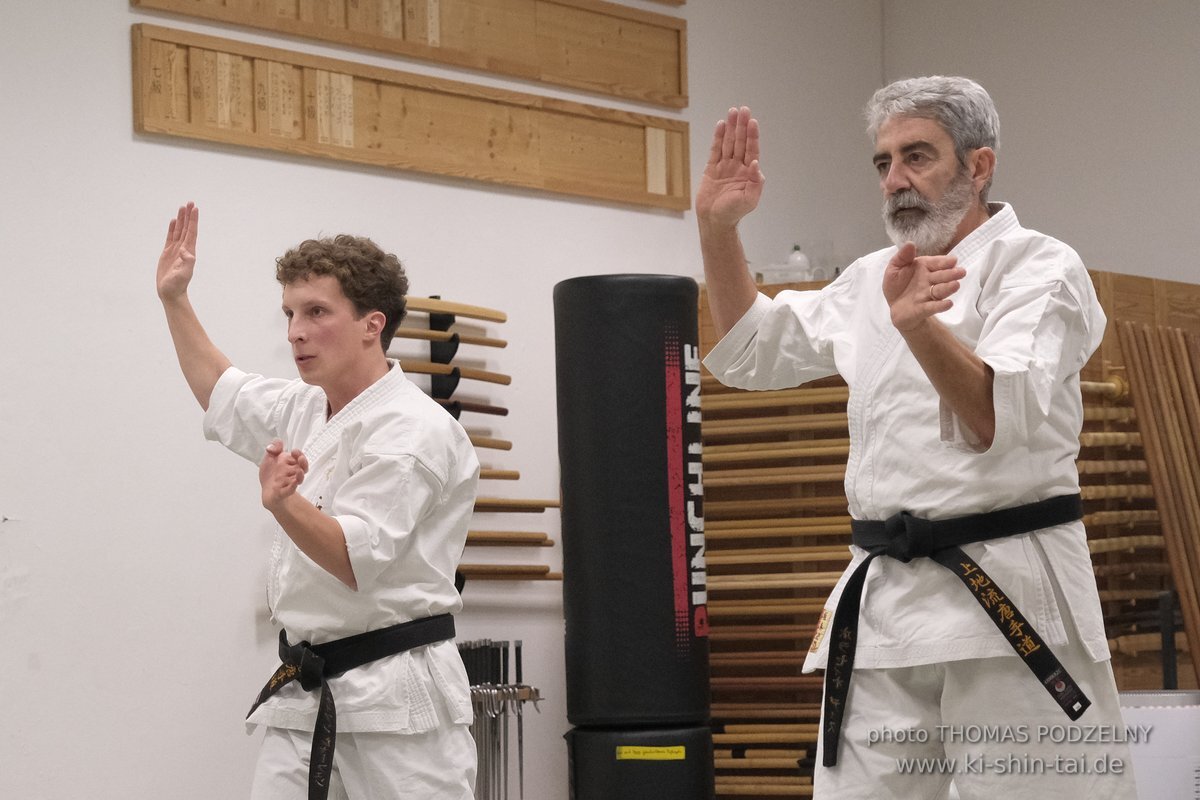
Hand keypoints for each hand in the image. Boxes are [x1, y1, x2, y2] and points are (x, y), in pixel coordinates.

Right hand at [157, 202, 198, 300]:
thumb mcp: (184, 274)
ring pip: (179, 231)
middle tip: (190, 202)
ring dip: (180, 219)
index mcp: (189, 252)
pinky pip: (170, 237)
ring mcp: (176, 250)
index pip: (192, 232)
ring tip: (182, 207)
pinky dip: (172, 228)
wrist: (170, 292)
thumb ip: (187, 262)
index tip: (195, 209)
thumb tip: (186, 251)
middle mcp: (184, 249)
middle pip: (186, 228)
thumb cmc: (178, 285)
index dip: (193, 220)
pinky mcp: (168, 253)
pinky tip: (173, 221)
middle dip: (188, 216)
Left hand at [259, 439, 308, 510]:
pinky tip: (294, 484)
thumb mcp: (269, 458)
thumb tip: (278, 443)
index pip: (298, 457)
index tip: (294, 452)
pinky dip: (293, 487)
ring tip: (300, 472)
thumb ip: (274, 448)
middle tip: (301, 459)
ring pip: (298, 479)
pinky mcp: (284, 492)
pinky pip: (290, 490)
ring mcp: (289, 482)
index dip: (298, 454)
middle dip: (303, 463)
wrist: (267, 491)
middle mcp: (291, 472)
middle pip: (302, 467)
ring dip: (300, 475)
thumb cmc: (271, 475)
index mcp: (289, 463)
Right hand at [696, 106, 764, 229]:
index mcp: (748, 173)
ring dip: (731, 128)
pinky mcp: (711, 169)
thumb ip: (755, 182)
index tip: (752, 122)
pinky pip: (715, 150)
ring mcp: (725, 167)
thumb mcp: (749, 200)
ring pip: (729, 143)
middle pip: (740, 142)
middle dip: (742, 126)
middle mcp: (737, 167)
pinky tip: (720, 125)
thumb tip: (755, 163)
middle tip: (742, 109)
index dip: (752, 136)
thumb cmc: (733, 213)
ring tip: (732, 112)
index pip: (751, 150)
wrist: (714, 221)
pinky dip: (718, 138)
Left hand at [882, 242, 966, 331]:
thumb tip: (910, 243)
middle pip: (941, 276)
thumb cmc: (897, 285)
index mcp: (924, 268)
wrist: (894, 307)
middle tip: (961, 272)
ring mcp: (927, 295)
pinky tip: (948, 303)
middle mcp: (929, 281)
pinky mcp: (924, 309)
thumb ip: (902, 257)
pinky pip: (933, 307)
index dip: (944, 262)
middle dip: (951, 274)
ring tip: (956, 285)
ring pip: (940, 291)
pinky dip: (940, 305)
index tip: (953, 260)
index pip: (936, 263)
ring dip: (948, 288)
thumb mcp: (894, 268)